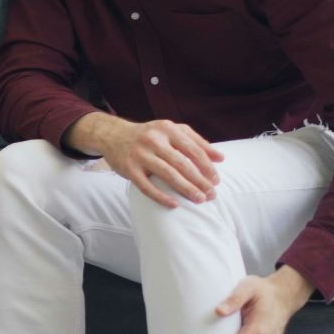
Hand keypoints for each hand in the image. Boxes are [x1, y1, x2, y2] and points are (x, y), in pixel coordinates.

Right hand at [99, 118, 224, 208]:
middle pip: (182, 164)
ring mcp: (140, 154)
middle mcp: (153, 140)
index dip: (207, 167)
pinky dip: (161, 197)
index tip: (216, 180)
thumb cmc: (148, 135)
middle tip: (212, 195)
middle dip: (200, 181)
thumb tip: (221, 158)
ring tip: (199, 199)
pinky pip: (147, 186)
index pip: (193, 150)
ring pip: (168, 175)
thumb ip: (196, 141)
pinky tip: (174, 204)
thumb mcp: (171, 131)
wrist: (112, 135)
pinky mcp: (128, 168)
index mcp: (167, 129)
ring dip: (186, 189)